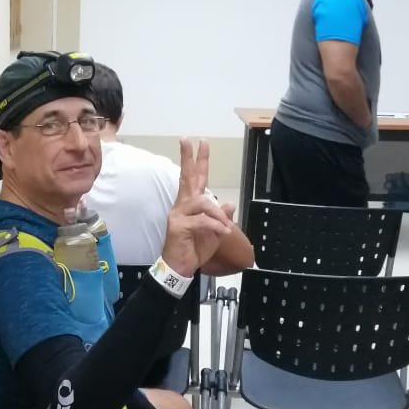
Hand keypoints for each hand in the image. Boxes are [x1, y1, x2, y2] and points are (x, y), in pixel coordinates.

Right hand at [161, 140, 234, 277]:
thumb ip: (221, 218)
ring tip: (225, 227)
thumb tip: (230, 204)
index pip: (195, 178)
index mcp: (190, 205)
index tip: (198, 143)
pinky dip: (215, 226)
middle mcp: (182, 205)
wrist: (180, 267)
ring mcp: (178, 214)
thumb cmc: (193, 249)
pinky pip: (202, 221)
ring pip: (203, 202)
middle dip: (191, 158)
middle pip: (187, 177)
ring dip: (218, 214)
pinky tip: (222, 232)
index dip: (197, 161)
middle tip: (194, 141)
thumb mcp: (214, 233)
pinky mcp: (178, 226)